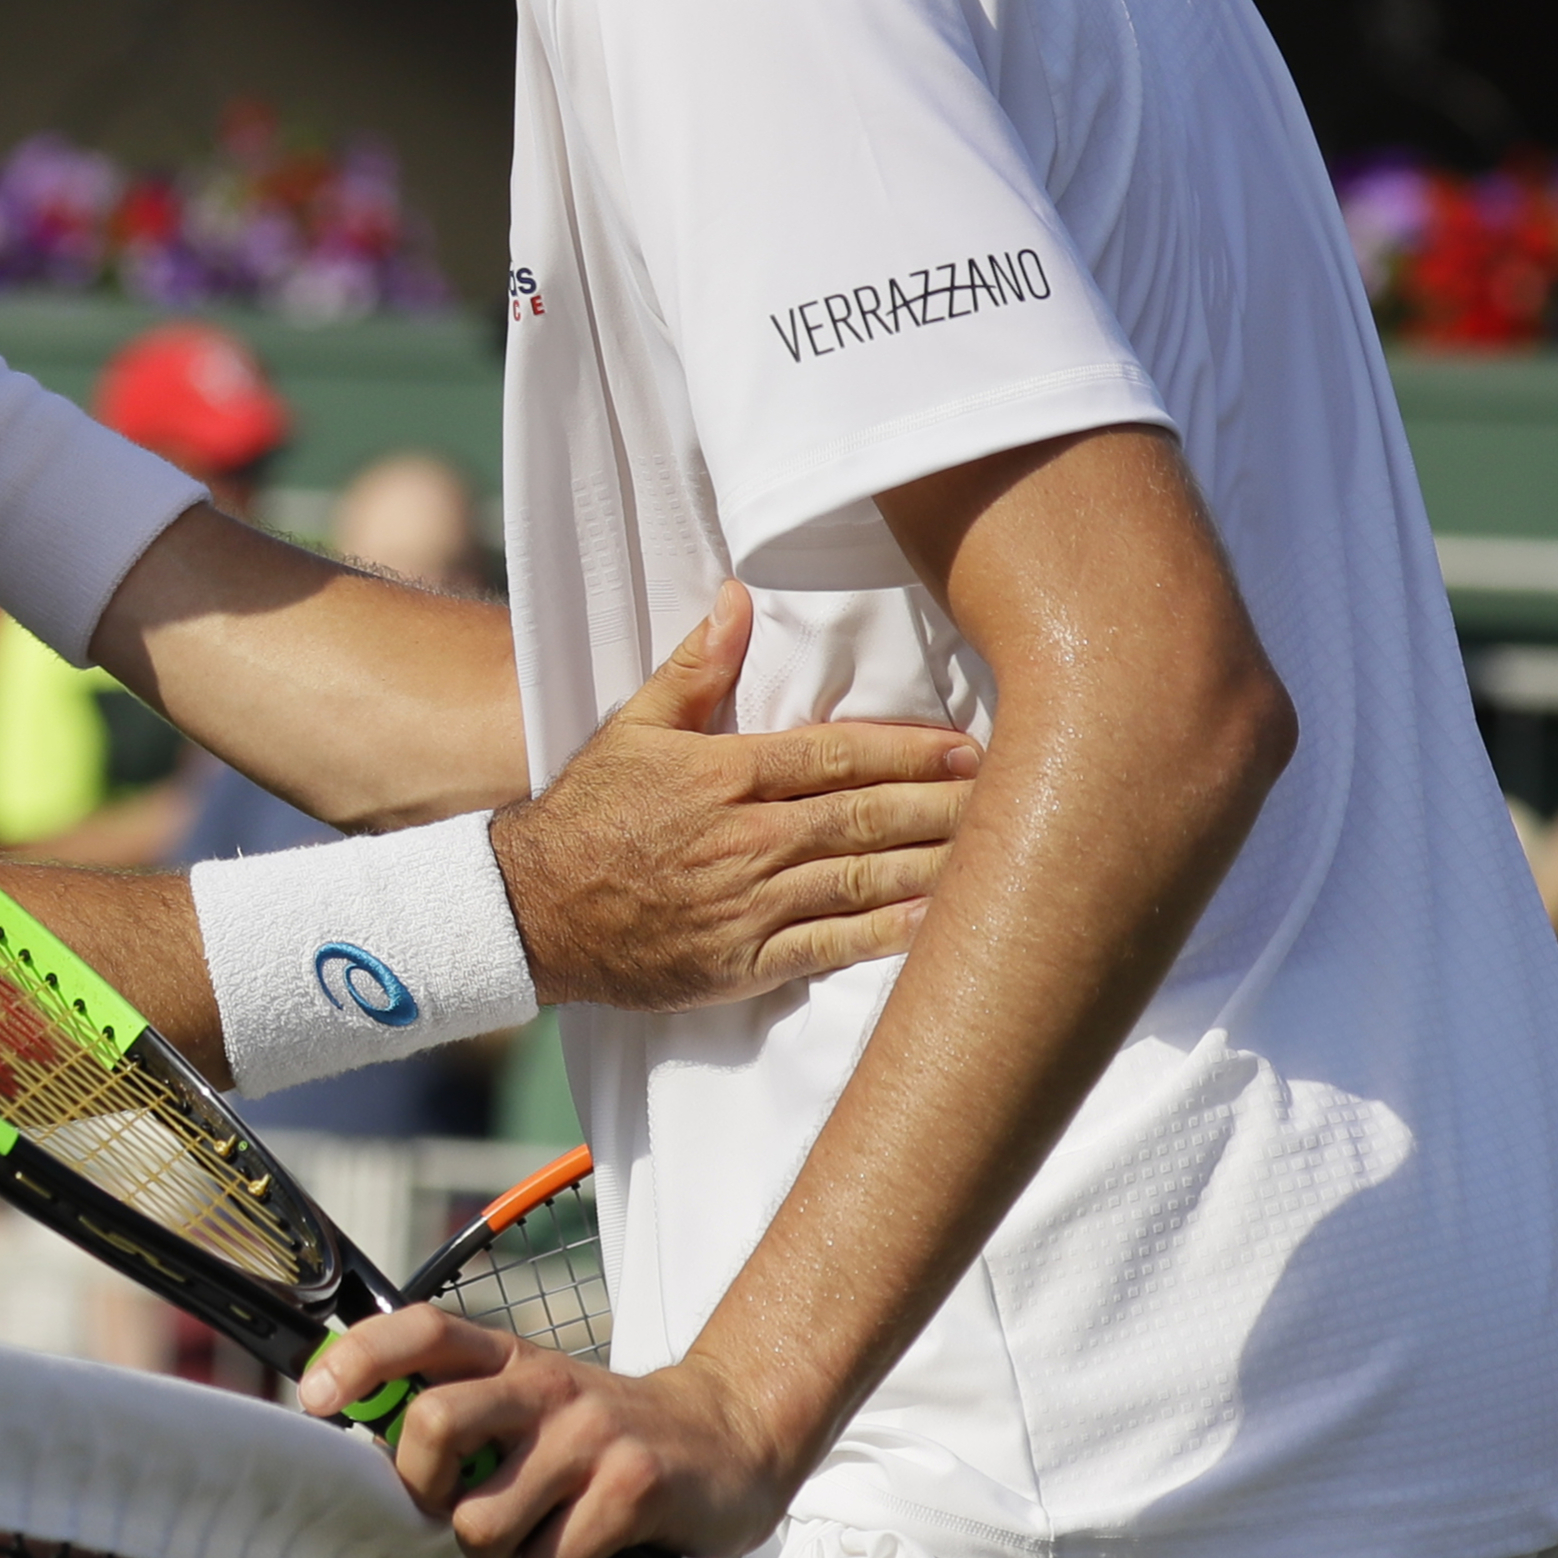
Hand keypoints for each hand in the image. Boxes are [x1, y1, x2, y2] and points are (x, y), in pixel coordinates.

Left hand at [298, 1309, 792, 1557]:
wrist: (727, 1435)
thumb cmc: (602, 1430)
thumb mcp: (532, 1398)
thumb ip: (463, 1408)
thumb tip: (369, 1446)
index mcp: (508, 1356)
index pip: (417, 1330)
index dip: (357, 1359)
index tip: (315, 1399)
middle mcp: (543, 1384)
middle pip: (433, 1426)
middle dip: (421, 1491)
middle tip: (446, 1509)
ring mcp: (588, 1435)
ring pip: (481, 1521)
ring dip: (491, 1552)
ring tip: (527, 1537)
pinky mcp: (631, 1488)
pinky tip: (576, 1554)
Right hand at [489, 582, 979, 1010]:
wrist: (532, 911)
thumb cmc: (588, 813)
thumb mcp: (632, 727)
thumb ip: (696, 666)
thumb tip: (738, 596)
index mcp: (728, 775)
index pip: (839, 755)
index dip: (911, 750)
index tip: (971, 746)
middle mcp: (748, 837)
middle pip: (869, 816)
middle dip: (949, 805)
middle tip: (1025, 794)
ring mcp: (751, 903)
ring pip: (866, 880)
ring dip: (940, 865)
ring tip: (1009, 854)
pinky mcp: (747, 962)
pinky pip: (835, 949)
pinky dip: (894, 938)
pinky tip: (948, 928)